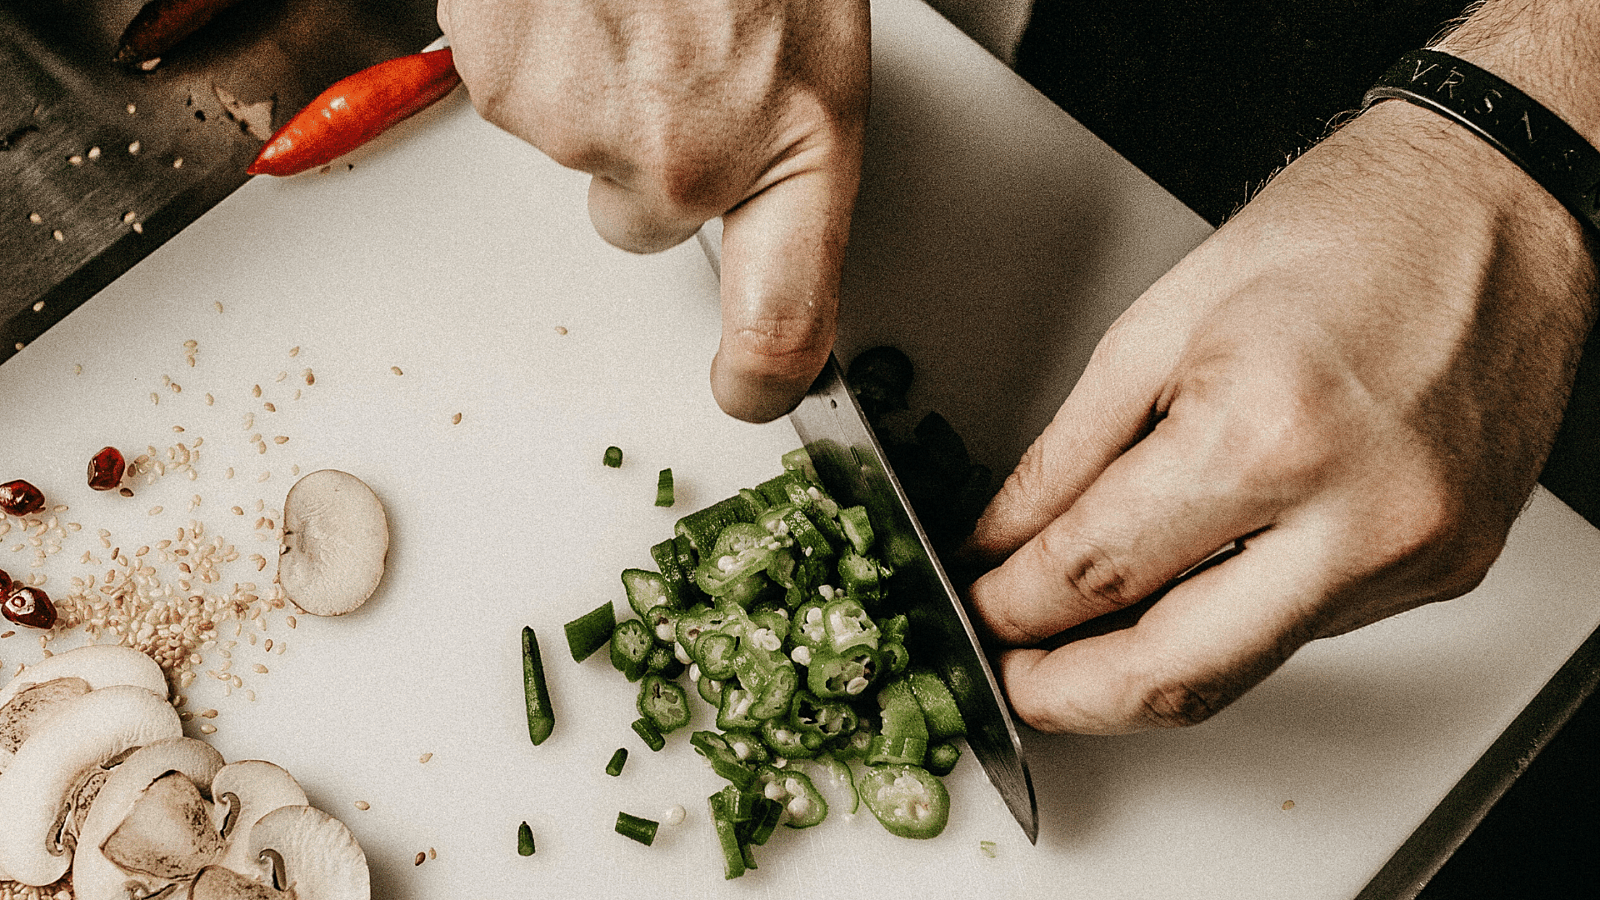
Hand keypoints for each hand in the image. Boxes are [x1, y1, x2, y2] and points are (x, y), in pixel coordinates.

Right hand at [437, 0, 869, 421]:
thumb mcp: (809, 37)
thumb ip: (777, 141)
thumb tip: (748, 206)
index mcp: (799, 144)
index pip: (787, 321)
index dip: (763, 375)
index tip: (746, 389)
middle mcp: (691, 160)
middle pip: (641, 223)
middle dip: (647, 156)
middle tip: (671, 58)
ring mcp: (589, 127)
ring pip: (576, 149)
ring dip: (595, 85)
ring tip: (630, 0)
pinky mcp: (506, 84)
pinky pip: (516, 94)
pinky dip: (538, 48)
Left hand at [963, 98, 1598, 733]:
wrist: (1497, 202)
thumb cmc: (1344, 229)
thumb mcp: (1158, 325)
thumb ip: (1066, 455)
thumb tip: (1003, 541)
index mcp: (1267, 433)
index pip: (1097, 572)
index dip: (1011, 608)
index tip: (978, 609)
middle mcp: (1356, 515)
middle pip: (1174, 675)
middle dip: (1066, 695)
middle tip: (1009, 675)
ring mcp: (1412, 554)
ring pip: (1241, 671)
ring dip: (1142, 670)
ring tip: (1074, 639)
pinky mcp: (1447, 569)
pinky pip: (1304, 630)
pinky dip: (1225, 622)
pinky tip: (1184, 588)